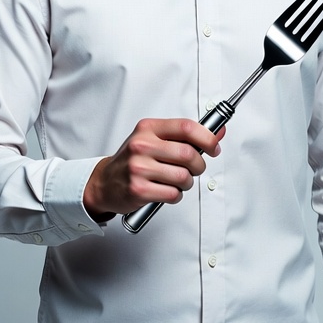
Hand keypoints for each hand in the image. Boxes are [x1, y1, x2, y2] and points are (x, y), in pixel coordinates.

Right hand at [83, 118, 223, 218]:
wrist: (104, 182)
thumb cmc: (133, 160)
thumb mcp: (154, 139)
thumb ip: (185, 136)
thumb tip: (218, 132)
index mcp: (148, 128)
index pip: (186, 127)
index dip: (207, 138)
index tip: (213, 147)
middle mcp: (142, 145)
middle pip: (188, 154)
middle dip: (199, 166)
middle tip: (194, 169)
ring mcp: (139, 168)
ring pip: (184, 177)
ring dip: (187, 183)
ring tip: (178, 181)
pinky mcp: (138, 189)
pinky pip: (173, 194)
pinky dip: (176, 195)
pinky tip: (166, 191)